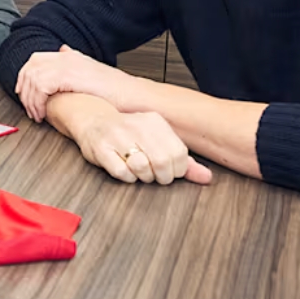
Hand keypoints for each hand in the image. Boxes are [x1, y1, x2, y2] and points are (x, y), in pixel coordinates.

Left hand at [16, 44, 140, 121]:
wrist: (132, 95)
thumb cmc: (116, 90)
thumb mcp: (91, 70)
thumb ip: (75, 60)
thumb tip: (63, 50)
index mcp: (69, 56)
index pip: (36, 59)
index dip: (25, 76)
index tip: (23, 93)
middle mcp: (66, 57)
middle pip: (31, 66)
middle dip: (24, 88)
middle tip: (28, 107)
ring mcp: (67, 65)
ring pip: (33, 78)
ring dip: (30, 99)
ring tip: (37, 114)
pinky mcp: (68, 76)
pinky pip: (41, 87)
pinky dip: (37, 101)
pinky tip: (43, 113)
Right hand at [51, 95, 212, 185]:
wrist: (92, 120)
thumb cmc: (128, 134)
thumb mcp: (158, 141)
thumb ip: (183, 161)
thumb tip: (207, 178)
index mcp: (155, 122)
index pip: (179, 154)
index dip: (176, 170)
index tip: (168, 170)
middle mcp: (137, 125)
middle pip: (163, 162)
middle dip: (161, 176)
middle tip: (155, 175)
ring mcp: (117, 136)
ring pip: (142, 168)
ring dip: (143, 177)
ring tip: (138, 171)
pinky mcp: (101, 148)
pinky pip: (122, 173)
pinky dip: (126, 177)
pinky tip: (124, 169)